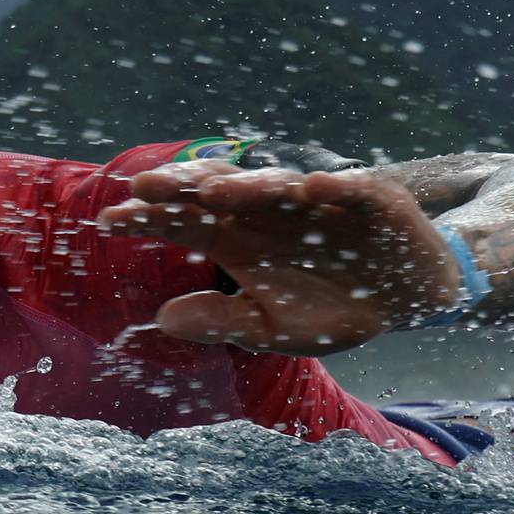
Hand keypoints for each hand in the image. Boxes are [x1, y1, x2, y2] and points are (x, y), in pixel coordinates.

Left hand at [96, 162, 461, 355]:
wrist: (406, 297)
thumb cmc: (332, 307)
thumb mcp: (274, 328)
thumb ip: (223, 322)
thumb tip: (164, 319)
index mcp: (237, 238)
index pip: (182, 221)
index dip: (147, 218)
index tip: (107, 220)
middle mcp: (267, 211)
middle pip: (217, 193)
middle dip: (182, 187)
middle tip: (142, 186)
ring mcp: (315, 200)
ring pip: (275, 186)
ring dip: (247, 186)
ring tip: (215, 190)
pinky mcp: (367, 197)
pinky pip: (350, 188)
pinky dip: (333, 187)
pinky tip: (314, 188)